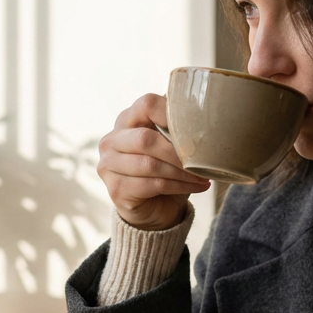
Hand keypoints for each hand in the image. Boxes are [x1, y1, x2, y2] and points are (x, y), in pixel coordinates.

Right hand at [97, 93, 210, 229]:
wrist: (154, 208)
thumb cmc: (166, 170)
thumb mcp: (171, 144)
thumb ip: (177, 128)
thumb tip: (204, 118)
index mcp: (126, 120)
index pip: (146, 105)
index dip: (171, 114)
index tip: (196, 129)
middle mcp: (111, 140)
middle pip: (145, 139)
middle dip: (177, 151)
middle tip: (202, 160)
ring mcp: (109, 165)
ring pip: (150, 164)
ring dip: (182, 172)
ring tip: (202, 176)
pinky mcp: (116, 189)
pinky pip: (153, 184)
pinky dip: (179, 186)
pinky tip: (196, 186)